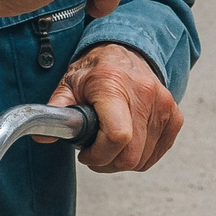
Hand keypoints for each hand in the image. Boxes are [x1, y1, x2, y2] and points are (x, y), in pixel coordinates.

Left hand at [44, 43, 182, 172]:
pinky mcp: (174, 116)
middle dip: (107, 163)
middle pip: (130, 155)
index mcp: (114, 85)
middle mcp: (144, 94)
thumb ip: (54, 111)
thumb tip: (41, 135)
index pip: (117, 136)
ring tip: (109, 143)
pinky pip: (156, 153)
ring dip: (122, 161)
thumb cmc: (96, 71)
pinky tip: (127, 143)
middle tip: (94, 152)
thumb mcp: (68, 84)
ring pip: (143, 159)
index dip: (98, 155)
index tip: (85, 152)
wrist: (126, 52)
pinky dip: (140, 156)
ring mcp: (163, 106)